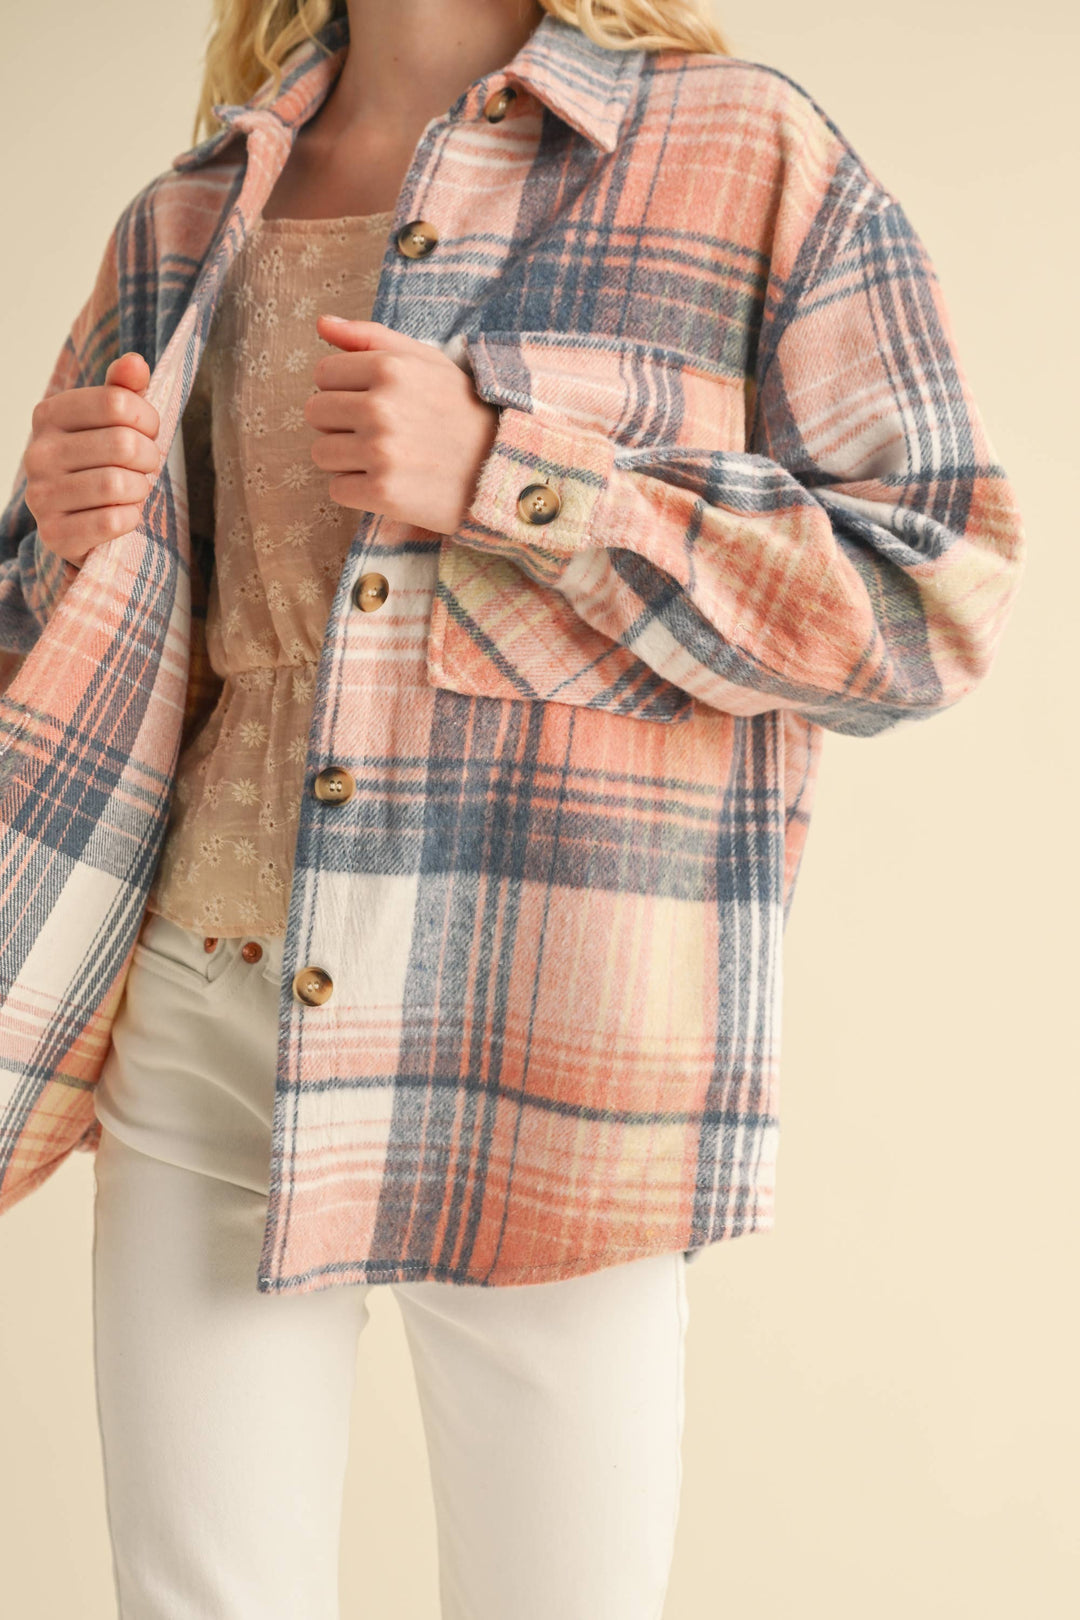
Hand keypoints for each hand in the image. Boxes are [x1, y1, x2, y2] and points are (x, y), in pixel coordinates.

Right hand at [25, 352, 160, 566]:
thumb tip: (135, 363)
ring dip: (140, 490)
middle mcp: (37, 453)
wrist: (78, 520)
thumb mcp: (111, 421)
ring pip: (117, 484)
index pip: (116, 402)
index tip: (149, 431)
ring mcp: (41, 495)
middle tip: (146, 466)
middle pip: (122, 443)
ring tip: (135, 490)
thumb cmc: (100, 462)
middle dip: (149, 457)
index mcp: (49, 414)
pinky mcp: (55, 534)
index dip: (147, 418)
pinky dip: (130, 518)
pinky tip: (125, 514)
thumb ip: (123, 390)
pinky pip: (111, 522)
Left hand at [307, 316, 498, 534]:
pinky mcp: (383, 493)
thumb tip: (321, 324)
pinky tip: (389, 483)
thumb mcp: (426, 361)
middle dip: (340, 424)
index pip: (323, 374)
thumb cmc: (461, 412)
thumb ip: (371, 337)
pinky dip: (357, 490)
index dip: (344, 389)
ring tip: (384, 459)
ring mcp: (381, 452)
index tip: (374, 403)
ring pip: (321, 453)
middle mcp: (381, 407)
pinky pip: (337, 490)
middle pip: (316, 414)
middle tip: (380, 433)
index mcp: (390, 368)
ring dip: (346, 459)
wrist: (503, 469)